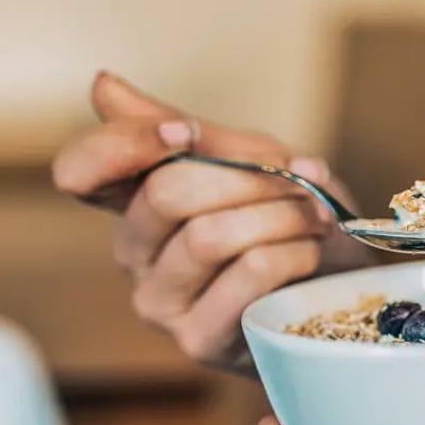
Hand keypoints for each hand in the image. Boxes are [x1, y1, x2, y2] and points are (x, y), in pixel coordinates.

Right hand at [53, 72, 370, 368]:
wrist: (345, 285)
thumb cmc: (295, 220)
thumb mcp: (255, 162)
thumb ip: (194, 133)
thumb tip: (102, 85)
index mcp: (136, 202)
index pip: (80, 170)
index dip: (125, 143)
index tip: (186, 133)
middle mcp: (134, 254)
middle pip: (165, 193)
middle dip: (249, 177)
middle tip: (300, 178)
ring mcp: (161, 302)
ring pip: (209, 235)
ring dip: (281, 214)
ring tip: (315, 216)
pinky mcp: (200, 339)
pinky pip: (248, 273)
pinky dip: (293, 251)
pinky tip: (310, 251)